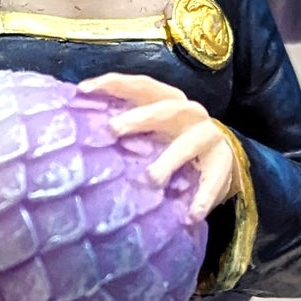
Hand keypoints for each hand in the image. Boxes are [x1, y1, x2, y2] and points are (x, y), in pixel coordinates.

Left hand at [79, 72, 235, 219]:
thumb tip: (77, 131)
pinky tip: (190, 216)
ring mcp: (209, 136)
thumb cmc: (172, 143)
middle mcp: (189, 113)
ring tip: (150, 179)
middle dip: (140, 117)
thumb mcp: (151, 131)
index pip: (142, 85)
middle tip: (113, 129)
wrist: (222, 160)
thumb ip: (125, 129)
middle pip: (166, 108)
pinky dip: (203, 199)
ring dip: (170, 159)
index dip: (113, 83)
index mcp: (168, 100)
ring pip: (190, 143)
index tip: (83, 90)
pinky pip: (213, 181)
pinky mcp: (224, 163)